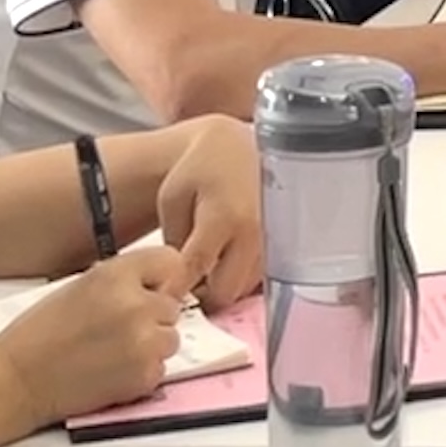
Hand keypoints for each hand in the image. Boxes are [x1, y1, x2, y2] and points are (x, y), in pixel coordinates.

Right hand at [0, 247, 191, 420]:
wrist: (15, 380)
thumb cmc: (37, 336)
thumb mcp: (79, 287)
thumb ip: (122, 281)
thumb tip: (158, 284)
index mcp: (116, 275)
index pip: (171, 261)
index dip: (159, 278)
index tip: (149, 290)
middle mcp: (136, 304)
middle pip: (172, 305)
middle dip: (151, 317)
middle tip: (113, 331)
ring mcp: (144, 341)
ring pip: (170, 339)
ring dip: (149, 346)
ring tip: (109, 352)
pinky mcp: (145, 375)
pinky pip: (161, 368)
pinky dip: (142, 373)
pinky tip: (109, 372)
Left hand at [147, 118, 262, 307]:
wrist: (238, 147)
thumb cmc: (200, 169)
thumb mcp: (172, 197)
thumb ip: (173, 238)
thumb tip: (178, 277)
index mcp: (223, 217)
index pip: (195, 268)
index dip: (176, 289)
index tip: (163, 300)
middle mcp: (253, 232)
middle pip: (226, 291)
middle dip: (204, 294)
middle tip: (189, 284)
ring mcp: (272, 239)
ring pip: (244, 289)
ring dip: (223, 286)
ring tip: (208, 270)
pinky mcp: (282, 243)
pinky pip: (258, 278)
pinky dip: (240, 278)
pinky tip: (226, 262)